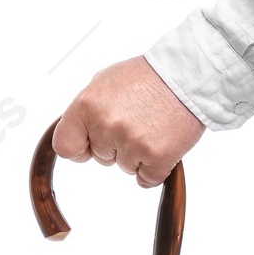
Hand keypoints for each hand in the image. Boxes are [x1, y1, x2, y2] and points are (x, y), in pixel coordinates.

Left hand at [53, 57, 204, 187]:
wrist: (188, 75)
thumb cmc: (148, 76)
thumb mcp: (105, 82)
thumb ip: (86, 110)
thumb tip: (77, 132)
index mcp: (87, 105)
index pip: (65, 145)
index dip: (79, 148)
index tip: (88, 146)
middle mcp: (106, 125)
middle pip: (101, 157)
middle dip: (116, 145)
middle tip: (137, 121)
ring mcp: (132, 143)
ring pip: (124, 167)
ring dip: (138, 154)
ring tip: (153, 127)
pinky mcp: (157, 157)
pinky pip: (146, 179)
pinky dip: (154, 169)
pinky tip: (162, 145)